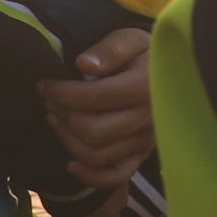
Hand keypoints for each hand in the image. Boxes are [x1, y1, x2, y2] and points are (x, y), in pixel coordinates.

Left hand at [39, 26, 156, 187]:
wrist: (172, 70)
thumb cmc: (144, 53)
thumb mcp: (131, 39)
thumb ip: (110, 49)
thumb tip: (83, 64)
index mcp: (146, 87)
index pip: (94, 98)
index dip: (61, 93)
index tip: (44, 85)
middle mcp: (148, 118)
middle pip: (93, 132)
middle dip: (63, 116)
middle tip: (50, 101)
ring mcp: (145, 140)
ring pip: (96, 155)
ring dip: (67, 139)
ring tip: (57, 118)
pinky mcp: (141, 153)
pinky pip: (116, 176)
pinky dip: (91, 177)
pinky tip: (72, 164)